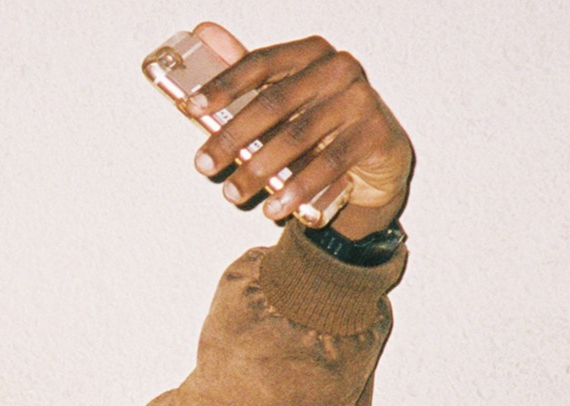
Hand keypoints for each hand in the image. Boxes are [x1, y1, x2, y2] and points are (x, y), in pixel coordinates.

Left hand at [187, 24, 412, 237]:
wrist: (378, 166)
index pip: (260, 64)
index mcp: (311, 53)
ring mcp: (361, 100)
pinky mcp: (376, 135)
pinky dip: (298, 189)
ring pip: (298, 137)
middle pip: (274, 103)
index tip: (192, 110)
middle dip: (233, 137)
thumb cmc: (326, 131)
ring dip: (260, 169)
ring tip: (233, 193)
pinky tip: (275, 207)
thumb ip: (251, 76)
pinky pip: (329, 165)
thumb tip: (204, 34)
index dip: (223, 86)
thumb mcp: (288, 105)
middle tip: (205, 165)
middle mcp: (339, 69)